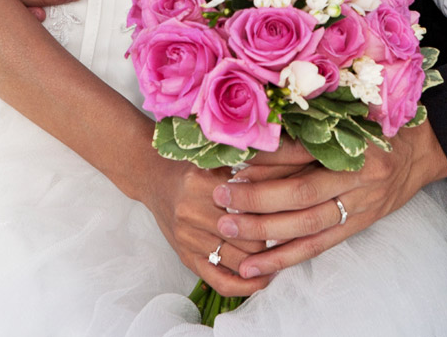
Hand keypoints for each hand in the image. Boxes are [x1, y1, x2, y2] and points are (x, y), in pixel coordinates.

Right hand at [138, 155, 276, 296]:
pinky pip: (219, 281)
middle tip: (290, 233)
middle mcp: (191, 213)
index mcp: (202, 185)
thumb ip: (247, 168)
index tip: (291, 211)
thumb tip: (288, 176)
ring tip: (282, 253)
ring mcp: (187, 239)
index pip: (252, 209)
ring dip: (263, 260)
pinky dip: (244, 286)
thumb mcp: (217, 159)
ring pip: (239, 261)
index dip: (276, 213)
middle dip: (273, 237)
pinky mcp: (186, 258)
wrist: (155, 180)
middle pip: (249, 238)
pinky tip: (262, 279)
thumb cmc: (194, 169)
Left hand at [210, 121, 446, 278]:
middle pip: (302, 192)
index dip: (268, 156)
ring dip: (264, 231)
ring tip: (228, 229)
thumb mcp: (350, 113)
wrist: (421, 150)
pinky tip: (256, 266)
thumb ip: (311, 123)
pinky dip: (285, 257)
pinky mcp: (357, 225)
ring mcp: (360, 204)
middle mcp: (360, 175)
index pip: (304, 150)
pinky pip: (318, 246)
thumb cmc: (379, 124)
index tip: (234, 157)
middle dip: (257, 197)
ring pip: (307, 224)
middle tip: (220, 196)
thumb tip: (260, 132)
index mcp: (357, 140)